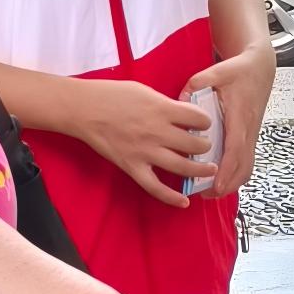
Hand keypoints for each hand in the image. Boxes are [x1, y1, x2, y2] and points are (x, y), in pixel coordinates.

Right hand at [61, 78, 215, 208]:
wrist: (84, 109)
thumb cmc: (113, 95)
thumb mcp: (146, 91)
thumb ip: (166, 105)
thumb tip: (183, 116)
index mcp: (162, 109)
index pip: (198, 118)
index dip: (205, 121)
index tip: (203, 123)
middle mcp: (157, 132)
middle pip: (195, 144)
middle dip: (205, 145)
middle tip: (205, 145)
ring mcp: (145, 152)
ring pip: (183, 167)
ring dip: (200, 169)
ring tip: (209, 169)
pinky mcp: (132, 166)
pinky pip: (155, 187)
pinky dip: (171, 197)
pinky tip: (185, 202)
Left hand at [187, 44, 272, 197]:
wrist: (260, 68)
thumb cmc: (240, 71)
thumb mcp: (217, 71)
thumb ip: (198, 83)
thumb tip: (180, 99)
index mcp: (240, 116)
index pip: (235, 149)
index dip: (227, 170)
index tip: (216, 185)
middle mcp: (249, 130)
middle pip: (244, 166)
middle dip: (228, 184)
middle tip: (206, 194)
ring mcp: (252, 136)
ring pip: (247, 167)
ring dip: (232, 182)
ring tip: (210, 191)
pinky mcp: (250, 137)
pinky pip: (246, 162)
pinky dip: (236, 174)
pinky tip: (220, 179)